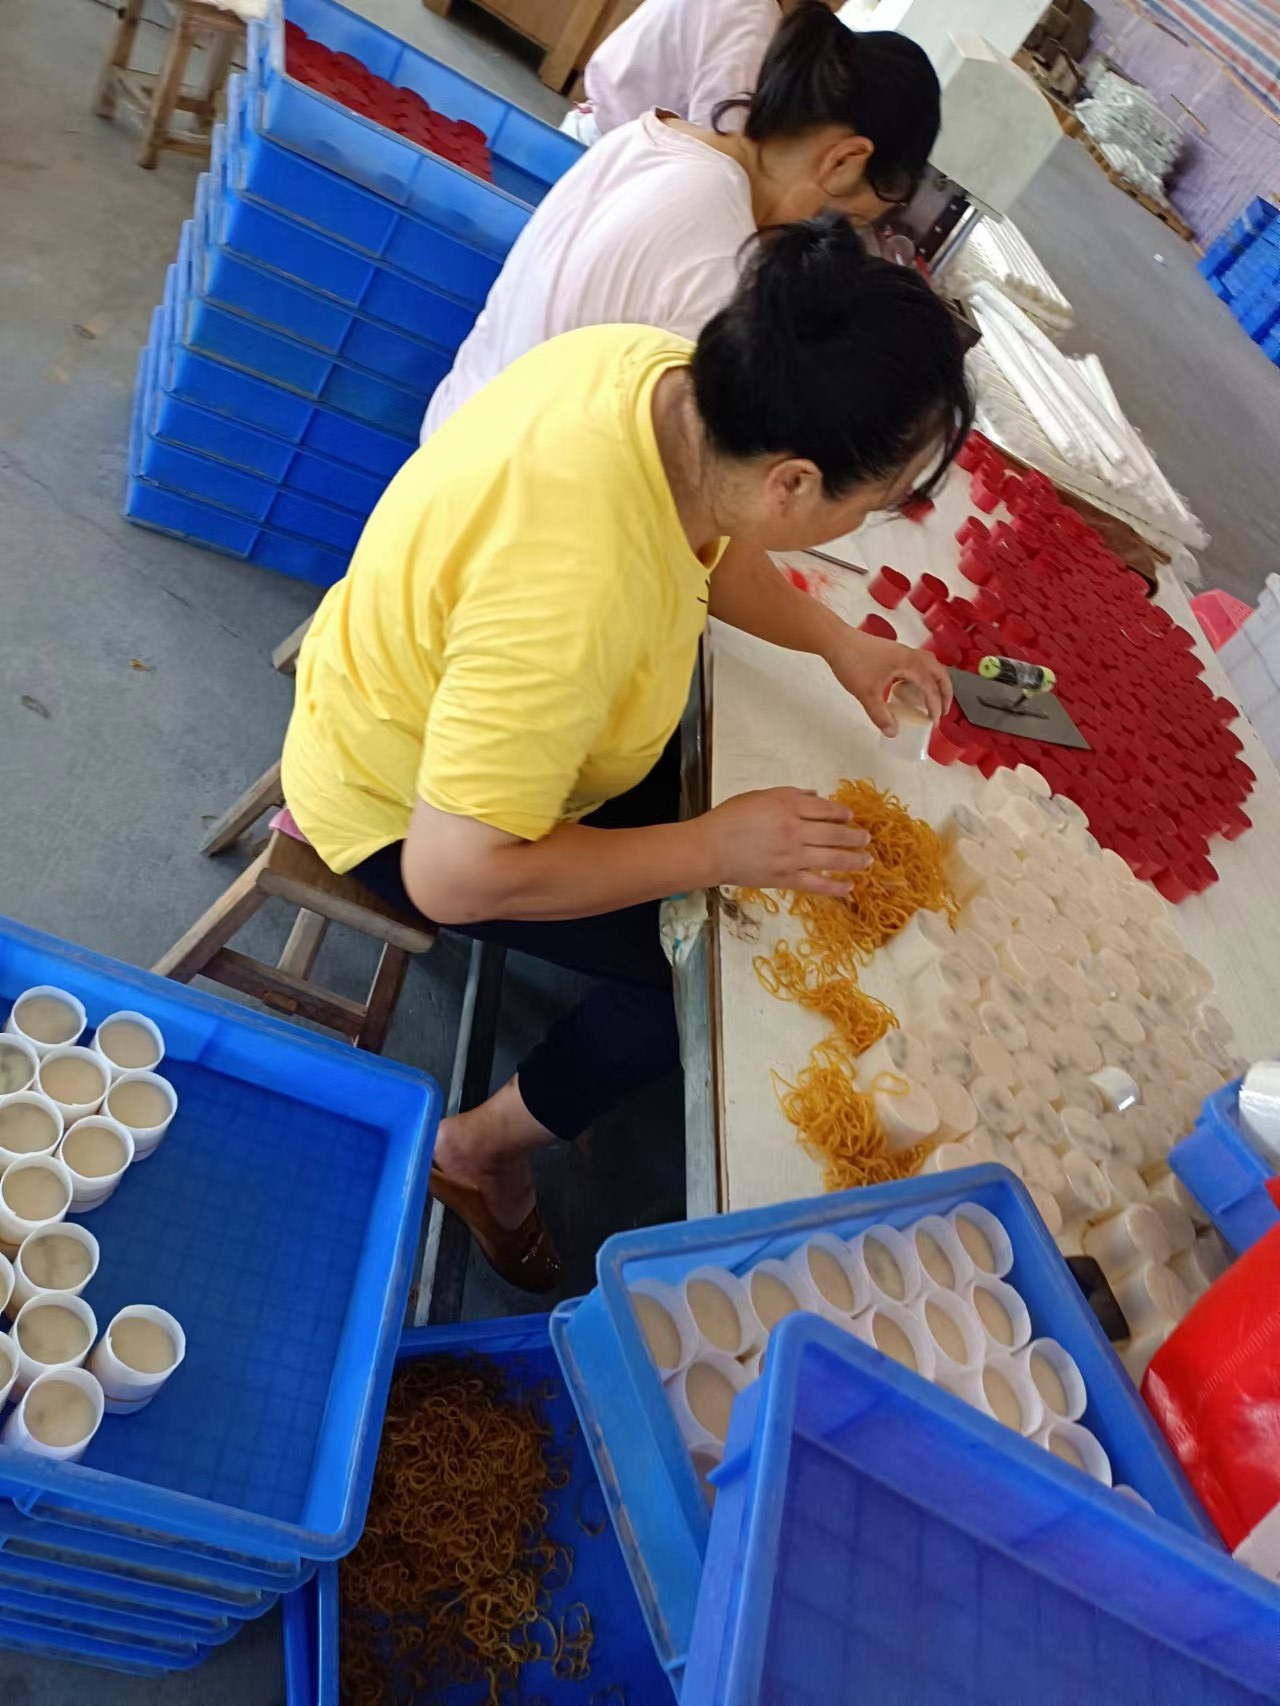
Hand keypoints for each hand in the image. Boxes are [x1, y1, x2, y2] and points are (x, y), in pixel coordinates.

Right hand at [700, 788, 871, 895]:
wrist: (710, 849)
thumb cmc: (730, 819)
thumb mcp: (759, 796)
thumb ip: (789, 795)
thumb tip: (815, 797)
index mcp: (788, 806)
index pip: (825, 809)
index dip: (842, 813)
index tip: (850, 817)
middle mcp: (795, 830)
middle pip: (835, 833)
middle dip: (855, 836)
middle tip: (866, 838)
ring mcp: (793, 856)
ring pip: (833, 858)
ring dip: (854, 860)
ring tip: (867, 860)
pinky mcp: (786, 878)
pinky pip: (818, 884)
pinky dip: (836, 887)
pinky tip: (849, 887)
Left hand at [824, 629, 952, 735]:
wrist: (836, 641)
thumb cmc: (852, 661)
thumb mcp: (866, 694)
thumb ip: (880, 715)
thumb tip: (893, 732)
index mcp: (909, 663)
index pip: (930, 687)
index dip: (935, 705)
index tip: (934, 721)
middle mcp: (909, 654)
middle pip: (939, 672)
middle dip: (945, 692)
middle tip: (943, 710)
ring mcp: (901, 651)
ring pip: (929, 665)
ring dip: (935, 681)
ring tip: (932, 699)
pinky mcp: (893, 652)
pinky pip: (917, 663)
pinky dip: (922, 676)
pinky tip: (910, 688)